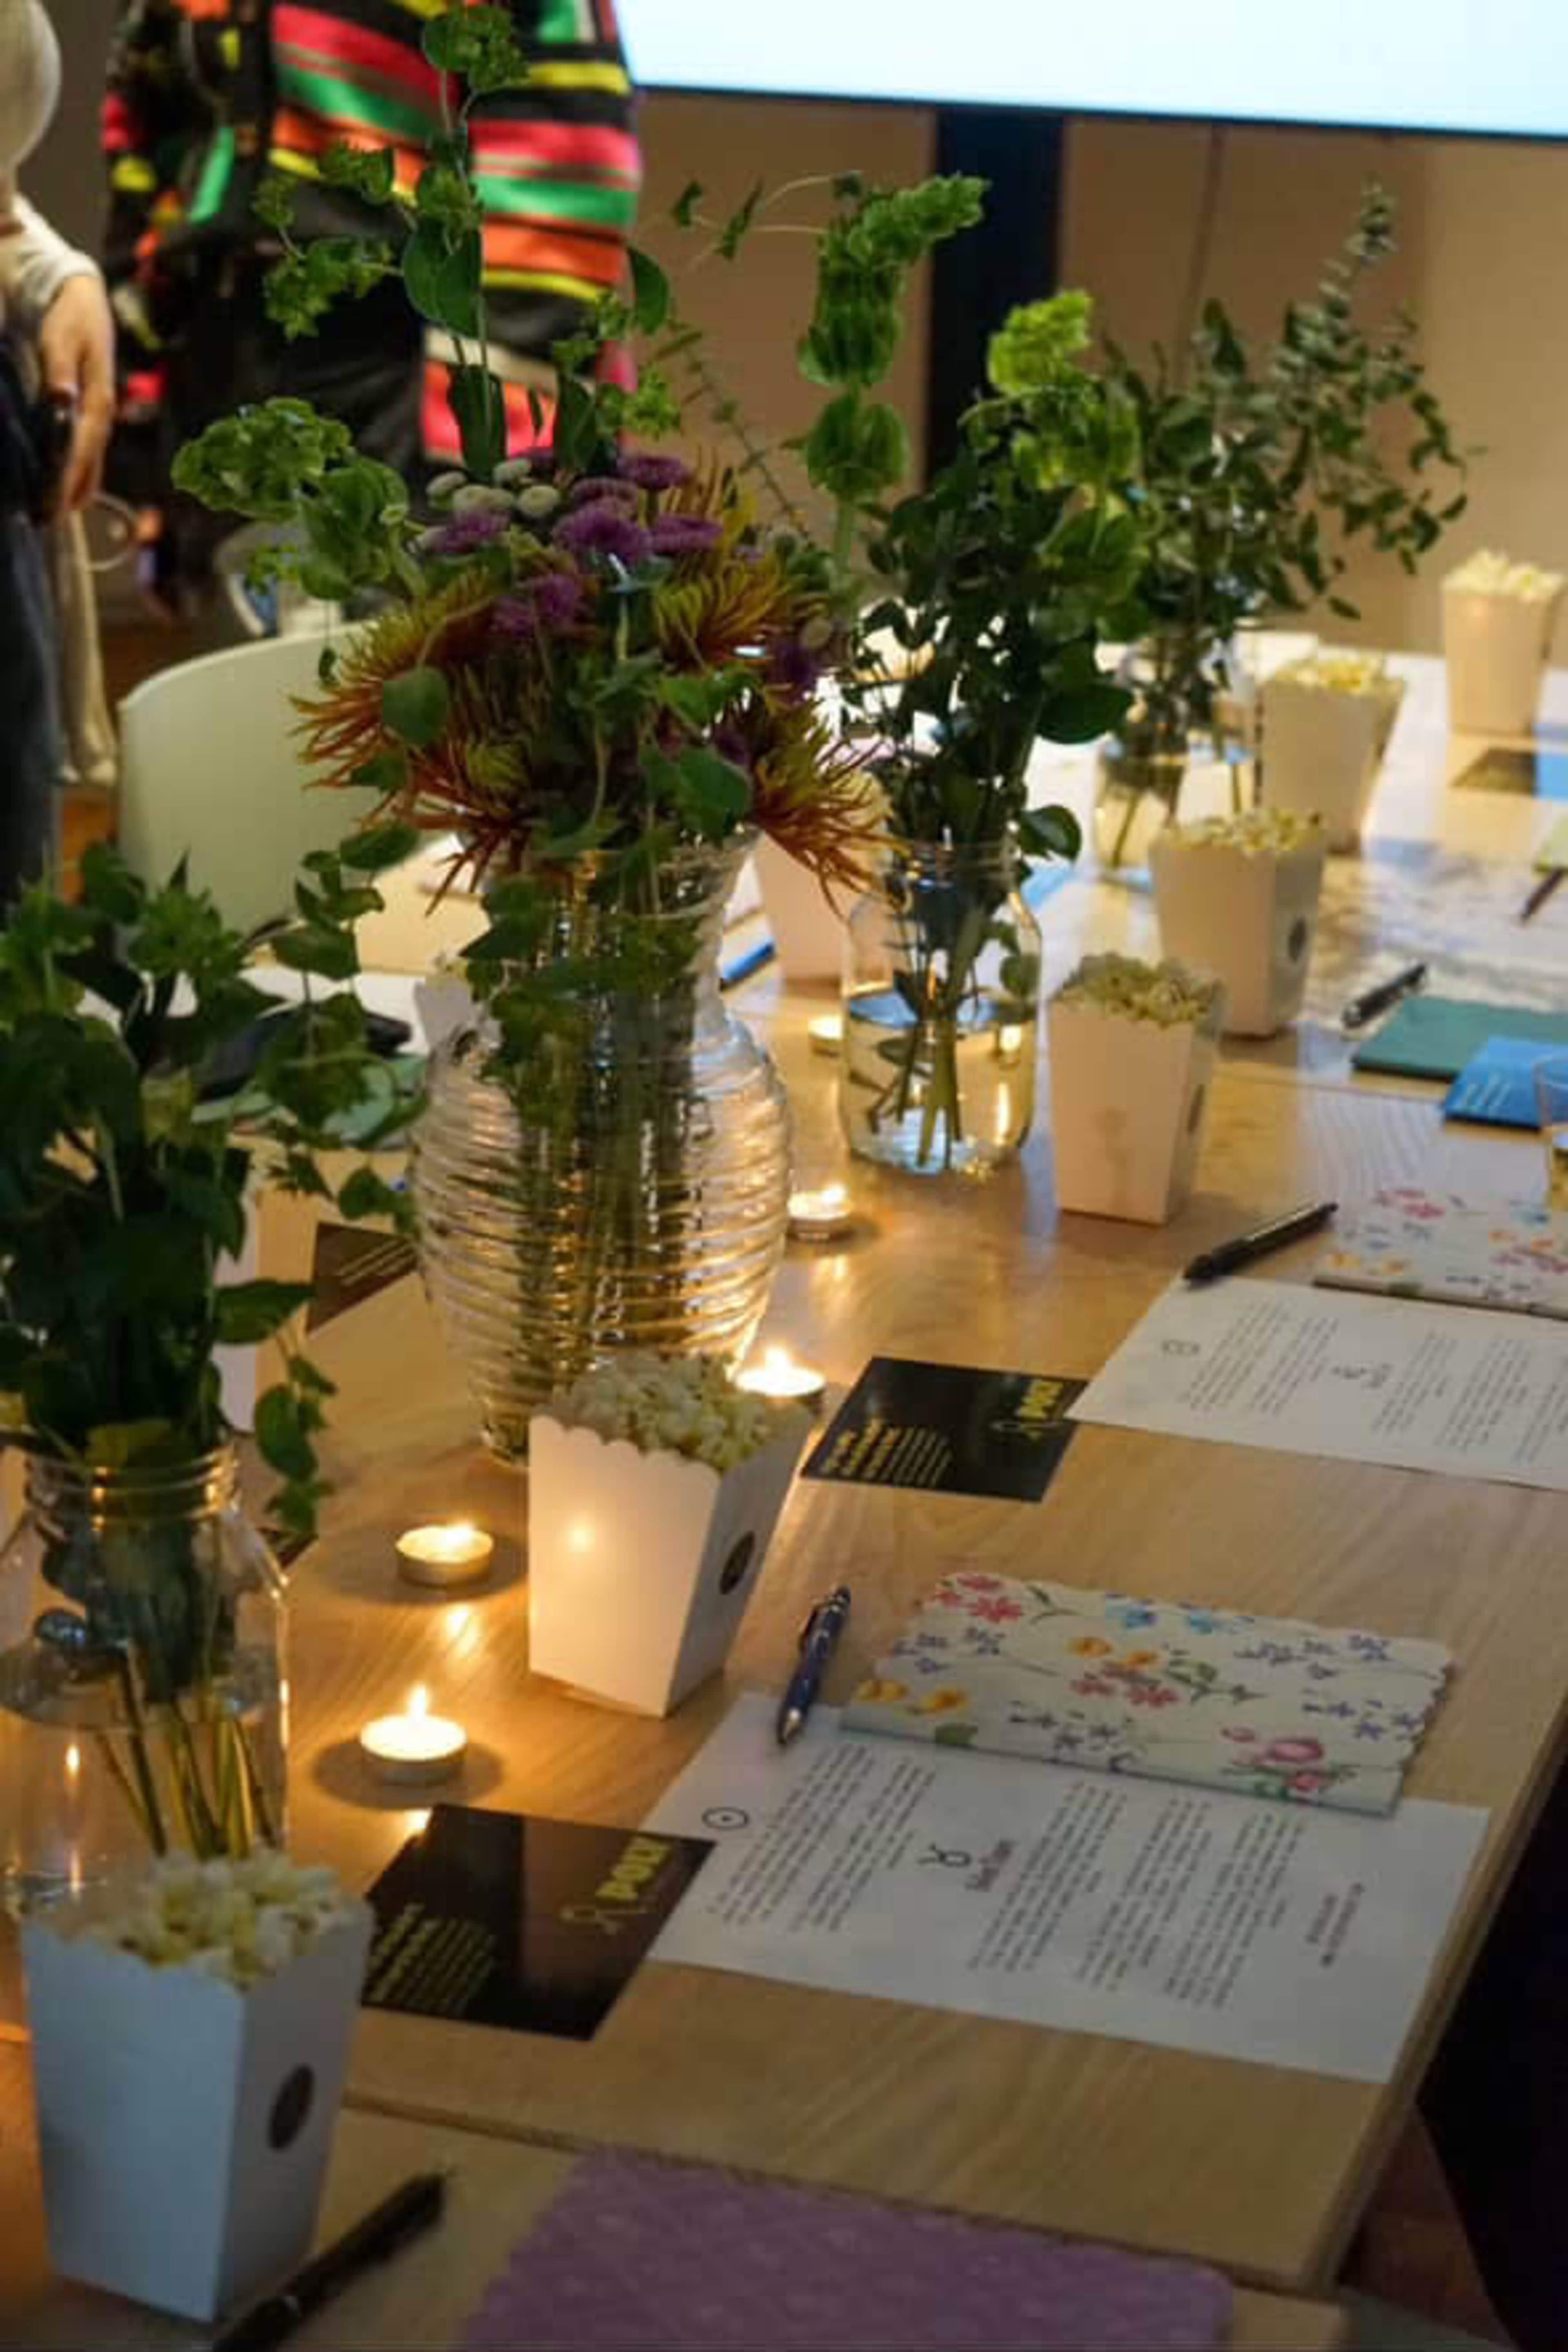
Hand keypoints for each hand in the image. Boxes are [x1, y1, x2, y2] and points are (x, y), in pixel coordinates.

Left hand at [38, 271, 114, 512]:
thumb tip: (62, 399)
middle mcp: (102, 411)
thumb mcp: (62, 335)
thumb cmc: (70, 313)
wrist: (81, 295)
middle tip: (51, 520)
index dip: (70, 478)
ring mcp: (99, 412)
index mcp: (98, 398)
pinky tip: (71, 481)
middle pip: (90, 461)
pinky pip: (88, 447)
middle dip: (72, 492)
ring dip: (77, 485)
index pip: (82, 448)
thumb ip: (60, 368)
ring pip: (91, 458)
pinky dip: (80, 469)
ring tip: (61, 512)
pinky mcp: (92, 408)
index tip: (55, 504)